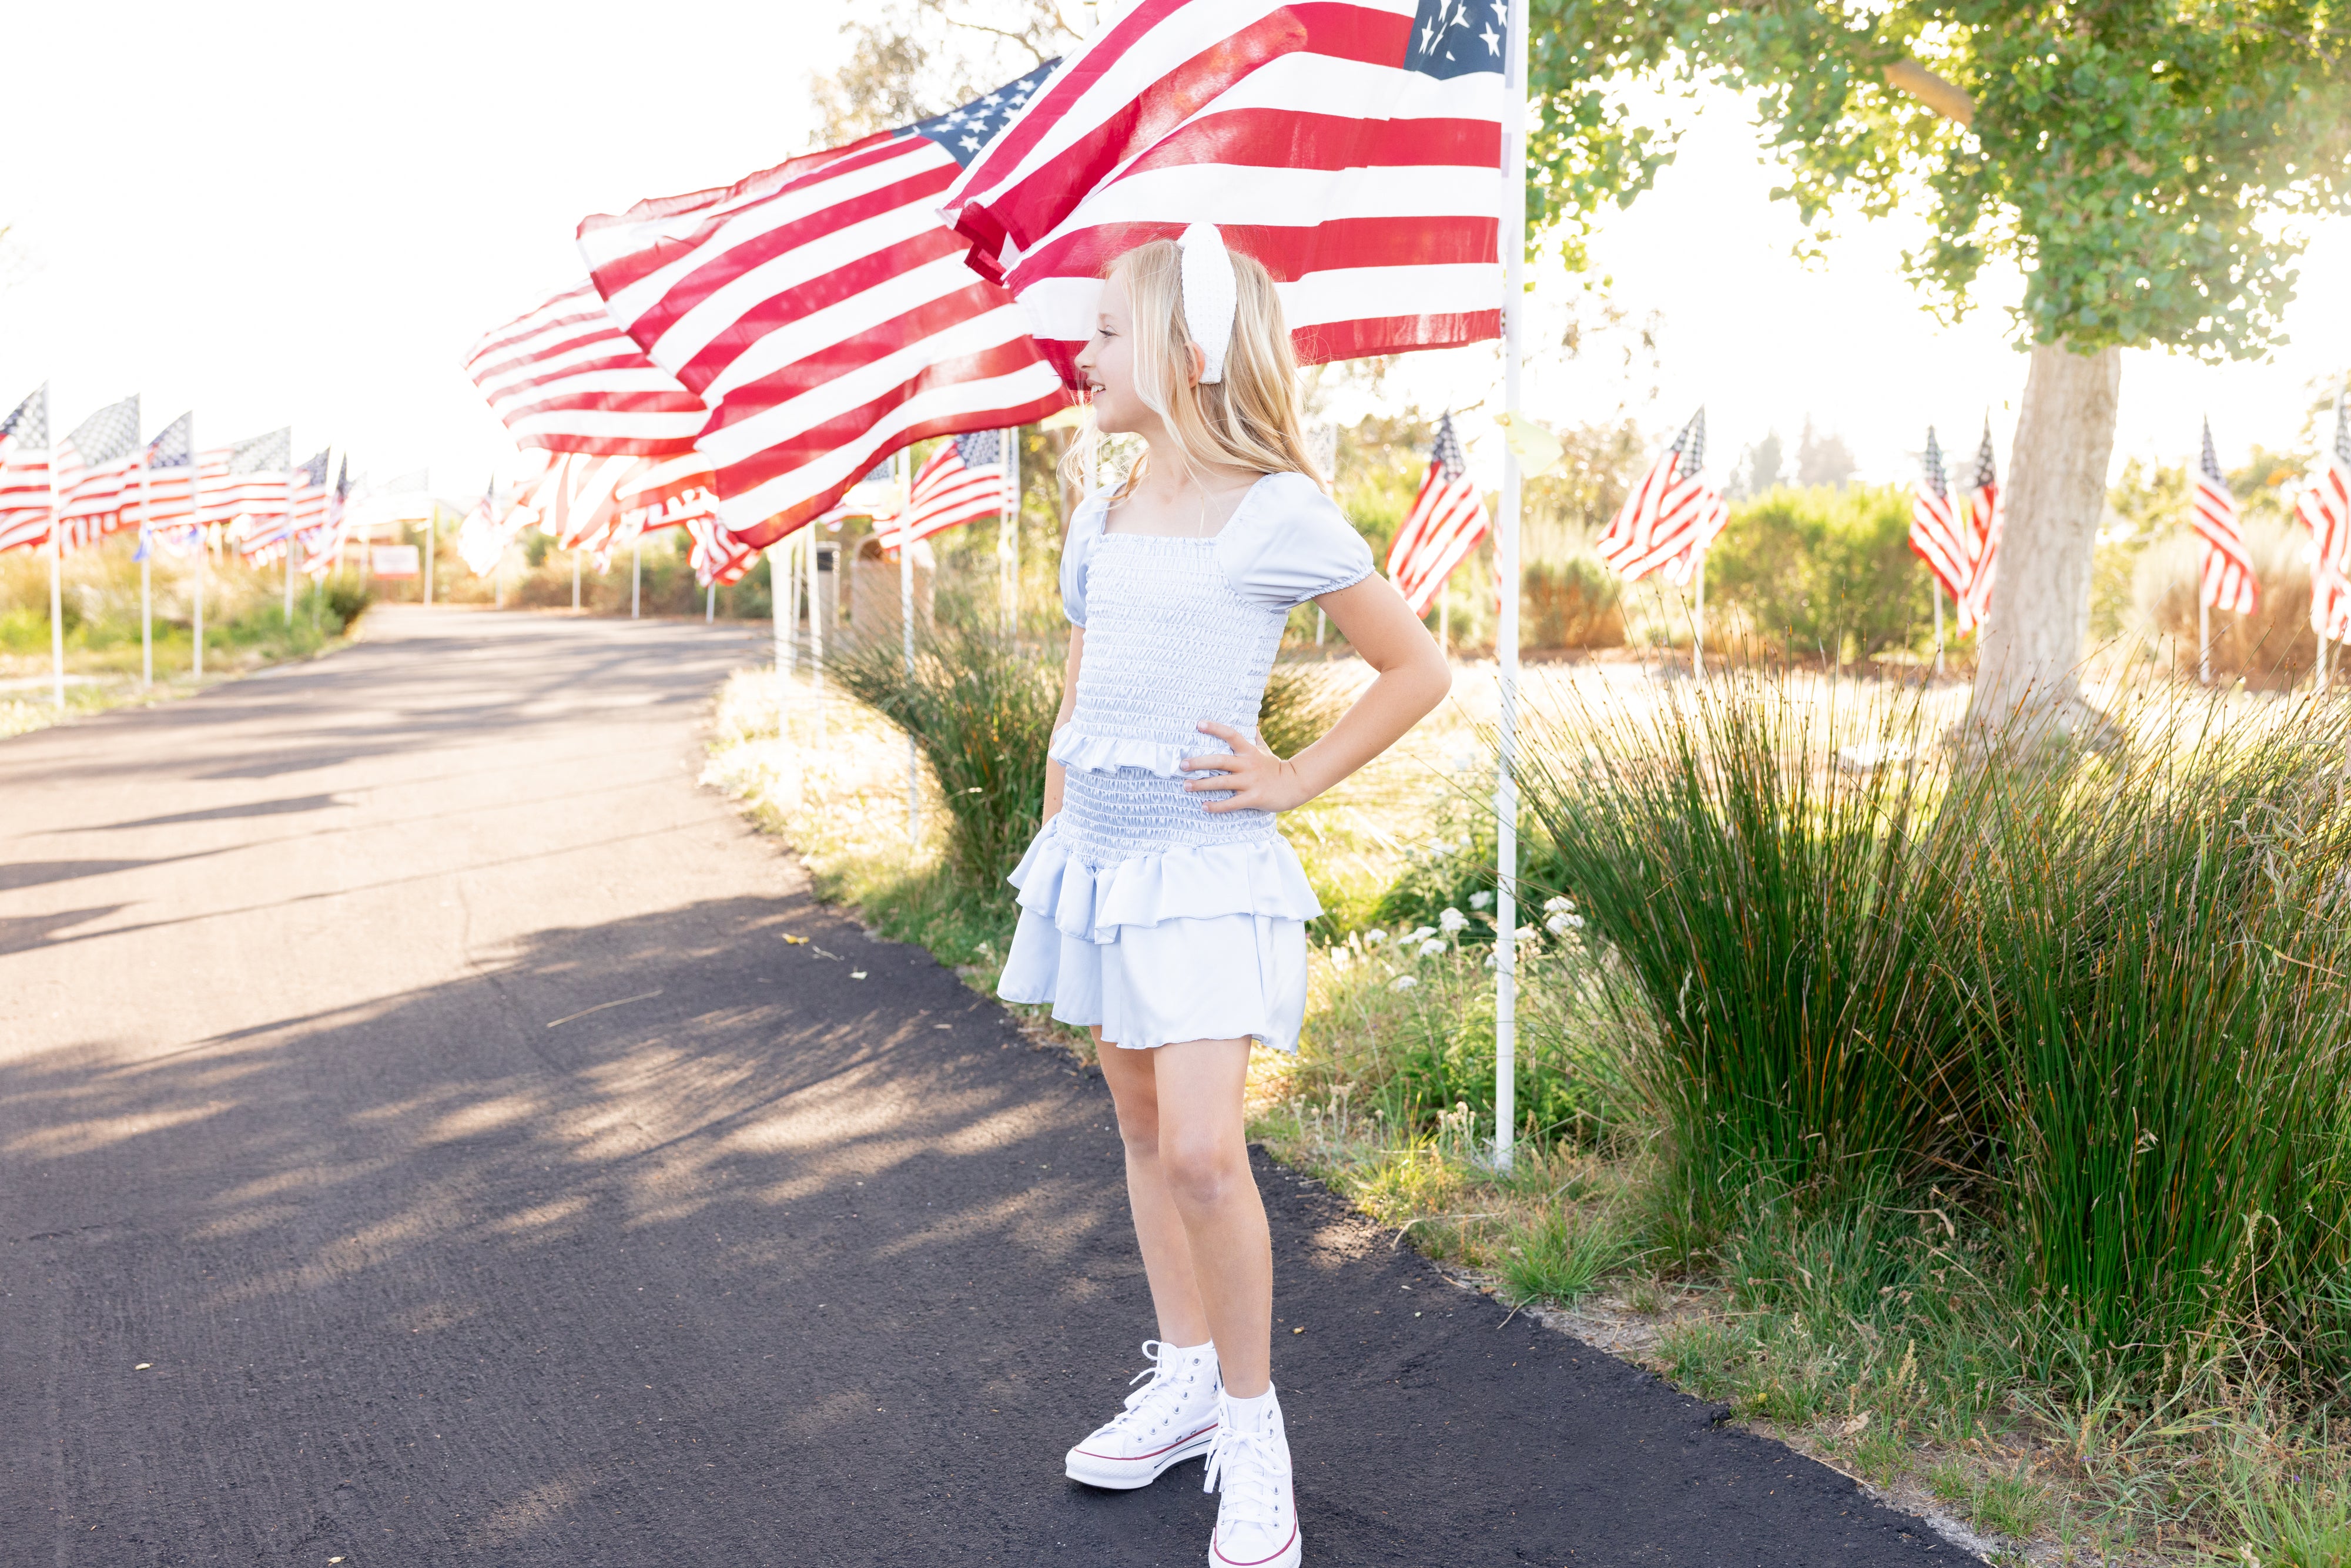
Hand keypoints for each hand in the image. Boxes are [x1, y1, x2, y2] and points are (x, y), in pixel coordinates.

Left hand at [1181, 721, 1310, 812]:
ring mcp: (1250, 782)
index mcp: (1249, 751)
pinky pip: (1231, 803)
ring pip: (1221, 783)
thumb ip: (1255, 737)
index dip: (1215, 728)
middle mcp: (1248, 765)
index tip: (1198, 724)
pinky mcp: (1253, 798)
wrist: (1293, 786)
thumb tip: (1251, 722)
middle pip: (1220, 761)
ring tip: (1186, 785)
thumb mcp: (1264, 750)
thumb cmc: (1274, 767)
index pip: (1231, 734)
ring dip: (1201, 785)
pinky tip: (1204, 806)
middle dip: (1199, 762)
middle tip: (1183, 765)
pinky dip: (1216, 806)